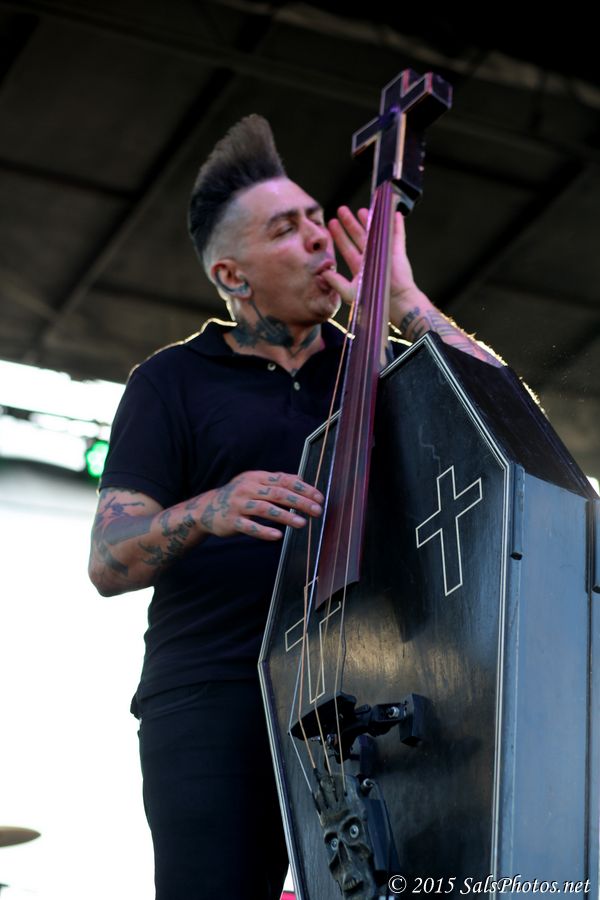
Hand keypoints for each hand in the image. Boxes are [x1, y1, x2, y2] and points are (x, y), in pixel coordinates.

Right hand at [198, 471, 323, 540]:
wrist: (206, 509)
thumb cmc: (238, 496)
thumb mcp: (255, 483)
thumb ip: (276, 480)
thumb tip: (300, 478)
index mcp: (257, 477)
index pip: (284, 480)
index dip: (303, 488)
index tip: (319, 498)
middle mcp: (248, 488)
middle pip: (278, 493)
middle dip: (300, 502)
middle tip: (317, 511)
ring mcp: (239, 505)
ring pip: (265, 509)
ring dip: (285, 516)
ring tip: (302, 523)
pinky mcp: (232, 521)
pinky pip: (249, 527)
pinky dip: (264, 531)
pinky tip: (278, 536)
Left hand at [323, 206, 423, 327]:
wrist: (394, 302)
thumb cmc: (372, 299)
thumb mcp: (349, 292)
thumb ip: (335, 282)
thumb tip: (323, 272)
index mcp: (360, 267)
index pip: (347, 247)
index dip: (339, 236)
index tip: (331, 224)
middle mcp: (371, 258)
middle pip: (358, 236)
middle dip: (350, 223)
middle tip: (342, 210)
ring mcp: (384, 254)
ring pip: (375, 233)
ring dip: (369, 220)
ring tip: (362, 209)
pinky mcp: (397, 252)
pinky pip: (397, 234)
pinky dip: (397, 224)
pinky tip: (394, 213)